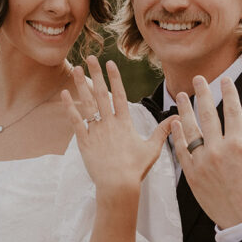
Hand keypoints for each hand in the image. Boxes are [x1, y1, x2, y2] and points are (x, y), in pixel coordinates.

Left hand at [61, 56, 171, 201]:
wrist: (118, 184)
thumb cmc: (136, 168)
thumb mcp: (152, 149)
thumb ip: (162, 132)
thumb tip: (176, 118)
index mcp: (125, 123)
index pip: (120, 94)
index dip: (115, 77)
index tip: (110, 63)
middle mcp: (110, 123)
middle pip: (102, 93)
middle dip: (96, 74)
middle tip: (90, 57)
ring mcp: (96, 131)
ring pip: (88, 103)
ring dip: (81, 85)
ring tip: (75, 69)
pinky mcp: (84, 141)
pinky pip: (76, 120)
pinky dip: (70, 107)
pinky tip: (65, 94)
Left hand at [172, 75, 241, 228]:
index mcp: (240, 145)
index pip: (233, 111)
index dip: (229, 93)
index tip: (225, 80)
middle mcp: (219, 150)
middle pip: (209, 115)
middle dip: (203, 94)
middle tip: (198, 79)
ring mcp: (203, 162)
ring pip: (191, 130)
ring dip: (185, 110)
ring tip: (181, 96)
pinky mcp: (192, 174)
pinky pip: (181, 151)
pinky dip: (177, 136)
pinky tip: (174, 123)